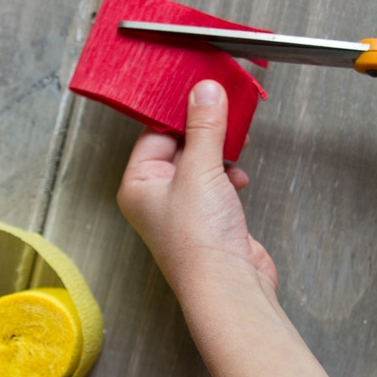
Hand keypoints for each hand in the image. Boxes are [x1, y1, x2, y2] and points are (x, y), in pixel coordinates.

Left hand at [117, 80, 277, 301]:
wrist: (228, 286)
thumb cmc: (198, 242)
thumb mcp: (200, 169)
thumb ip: (204, 126)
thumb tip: (204, 92)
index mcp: (138, 184)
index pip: (154, 133)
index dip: (178, 111)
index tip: (200, 90)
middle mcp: (156, 197)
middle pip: (179, 145)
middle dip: (204, 131)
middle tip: (223, 112)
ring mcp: (184, 209)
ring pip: (201, 163)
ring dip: (220, 153)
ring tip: (234, 147)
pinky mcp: (210, 218)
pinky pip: (217, 181)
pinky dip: (229, 174)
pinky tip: (237, 177)